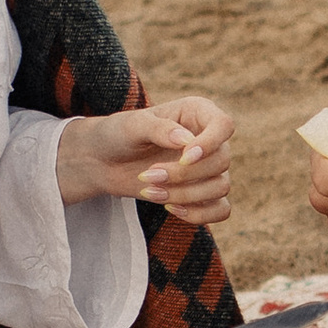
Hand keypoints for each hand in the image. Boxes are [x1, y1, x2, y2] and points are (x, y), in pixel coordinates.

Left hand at [58, 95, 233, 226]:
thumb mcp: (132, 126)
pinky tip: (170, 208)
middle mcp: (208, 139)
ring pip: (220, 187)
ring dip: (185, 195)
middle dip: (184, 175)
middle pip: (221, 161)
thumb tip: (186, 141)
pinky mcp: (204, 193)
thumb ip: (158, 128)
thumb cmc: (118, 135)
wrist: (104, 162)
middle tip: (148, 175)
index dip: (210, 144)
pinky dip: (199, 214)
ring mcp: (209, 167)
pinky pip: (221, 210)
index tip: (184, 156)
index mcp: (197, 113)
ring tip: (150, 191)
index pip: (224, 126)